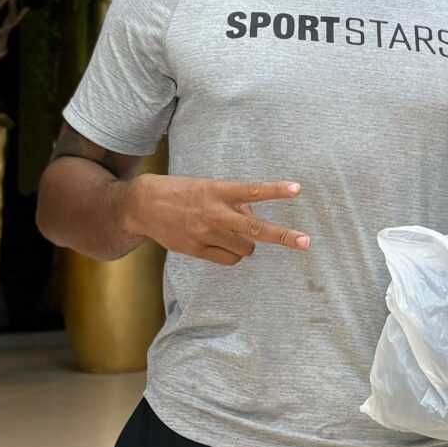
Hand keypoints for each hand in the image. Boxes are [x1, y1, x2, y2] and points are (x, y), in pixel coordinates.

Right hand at [122, 175, 309, 266]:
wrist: (142, 206)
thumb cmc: (181, 193)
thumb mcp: (208, 187)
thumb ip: (232, 200)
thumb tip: (253, 215)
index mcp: (218, 191)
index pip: (252, 190)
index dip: (275, 191)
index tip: (297, 189)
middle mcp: (214, 213)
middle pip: (256, 229)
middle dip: (284, 236)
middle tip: (306, 242)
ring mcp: (206, 234)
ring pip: (245, 248)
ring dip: (247, 243)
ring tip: (232, 232)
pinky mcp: (197, 250)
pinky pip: (229, 259)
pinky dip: (232, 253)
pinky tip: (222, 243)